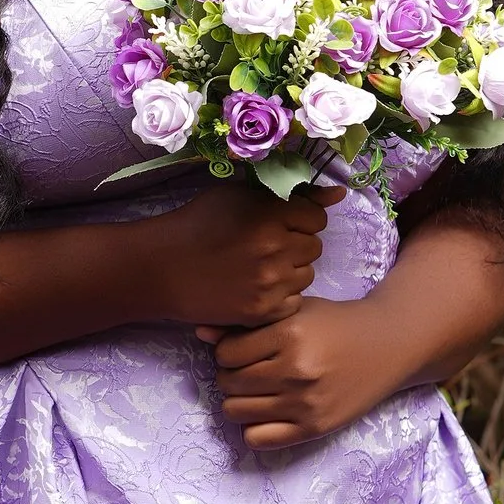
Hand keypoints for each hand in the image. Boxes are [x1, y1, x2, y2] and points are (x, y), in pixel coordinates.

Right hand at [144, 178, 336, 329]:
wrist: (163, 267)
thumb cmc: (200, 223)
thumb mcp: (240, 195)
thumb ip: (292, 192)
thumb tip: (340, 193)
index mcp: (270, 214)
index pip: (316, 217)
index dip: (298, 218)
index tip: (276, 221)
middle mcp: (275, 248)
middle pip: (314, 245)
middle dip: (295, 243)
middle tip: (265, 244)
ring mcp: (270, 283)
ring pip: (307, 273)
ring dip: (290, 269)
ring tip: (259, 266)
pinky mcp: (262, 310)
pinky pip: (294, 300)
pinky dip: (281, 294)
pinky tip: (256, 286)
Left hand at [200, 295, 399, 450]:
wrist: (387, 345)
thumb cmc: (335, 324)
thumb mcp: (294, 312)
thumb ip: (247, 323)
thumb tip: (200, 333)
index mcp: (289, 335)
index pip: (226, 353)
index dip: (227, 350)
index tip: (241, 349)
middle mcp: (296, 371)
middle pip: (228, 382)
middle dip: (231, 375)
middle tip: (249, 369)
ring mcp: (305, 403)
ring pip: (235, 411)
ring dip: (239, 400)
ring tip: (256, 389)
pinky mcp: (314, 428)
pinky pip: (258, 439)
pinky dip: (253, 427)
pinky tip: (267, 410)